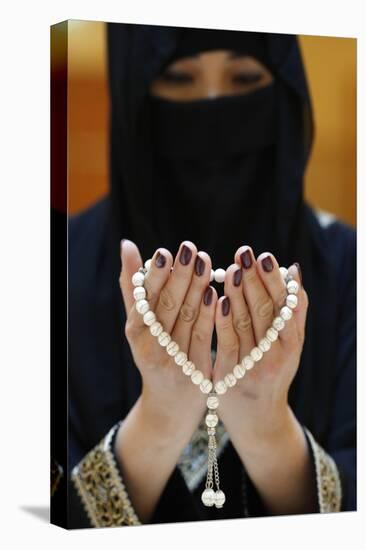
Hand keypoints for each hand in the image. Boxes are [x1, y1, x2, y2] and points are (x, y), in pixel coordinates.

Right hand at [119, 239, 216, 438]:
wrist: (168, 404)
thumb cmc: (154, 351)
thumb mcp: (140, 322)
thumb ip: (135, 285)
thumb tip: (127, 245)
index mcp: (135, 331)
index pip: (145, 299)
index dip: (155, 275)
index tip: (165, 252)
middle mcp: (151, 347)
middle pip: (168, 306)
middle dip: (180, 275)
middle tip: (191, 249)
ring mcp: (174, 360)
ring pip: (188, 318)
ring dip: (197, 288)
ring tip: (205, 261)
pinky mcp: (197, 371)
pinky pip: (204, 337)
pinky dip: (211, 315)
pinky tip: (217, 293)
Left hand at [213, 246, 307, 446]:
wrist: (257, 419)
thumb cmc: (270, 370)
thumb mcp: (288, 344)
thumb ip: (290, 311)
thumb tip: (292, 270)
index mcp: (293, 342)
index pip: (286, 305)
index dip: (275, 280)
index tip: (264, 256)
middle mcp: (279, 355)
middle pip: (267, 311)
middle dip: (256, 279)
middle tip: (245, 254)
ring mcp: (255, 366)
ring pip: (247, 324)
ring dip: (239, 294)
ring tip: (231, 269)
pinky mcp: (232, 376)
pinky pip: (228, 344)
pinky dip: (223, 321)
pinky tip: (216, 300)